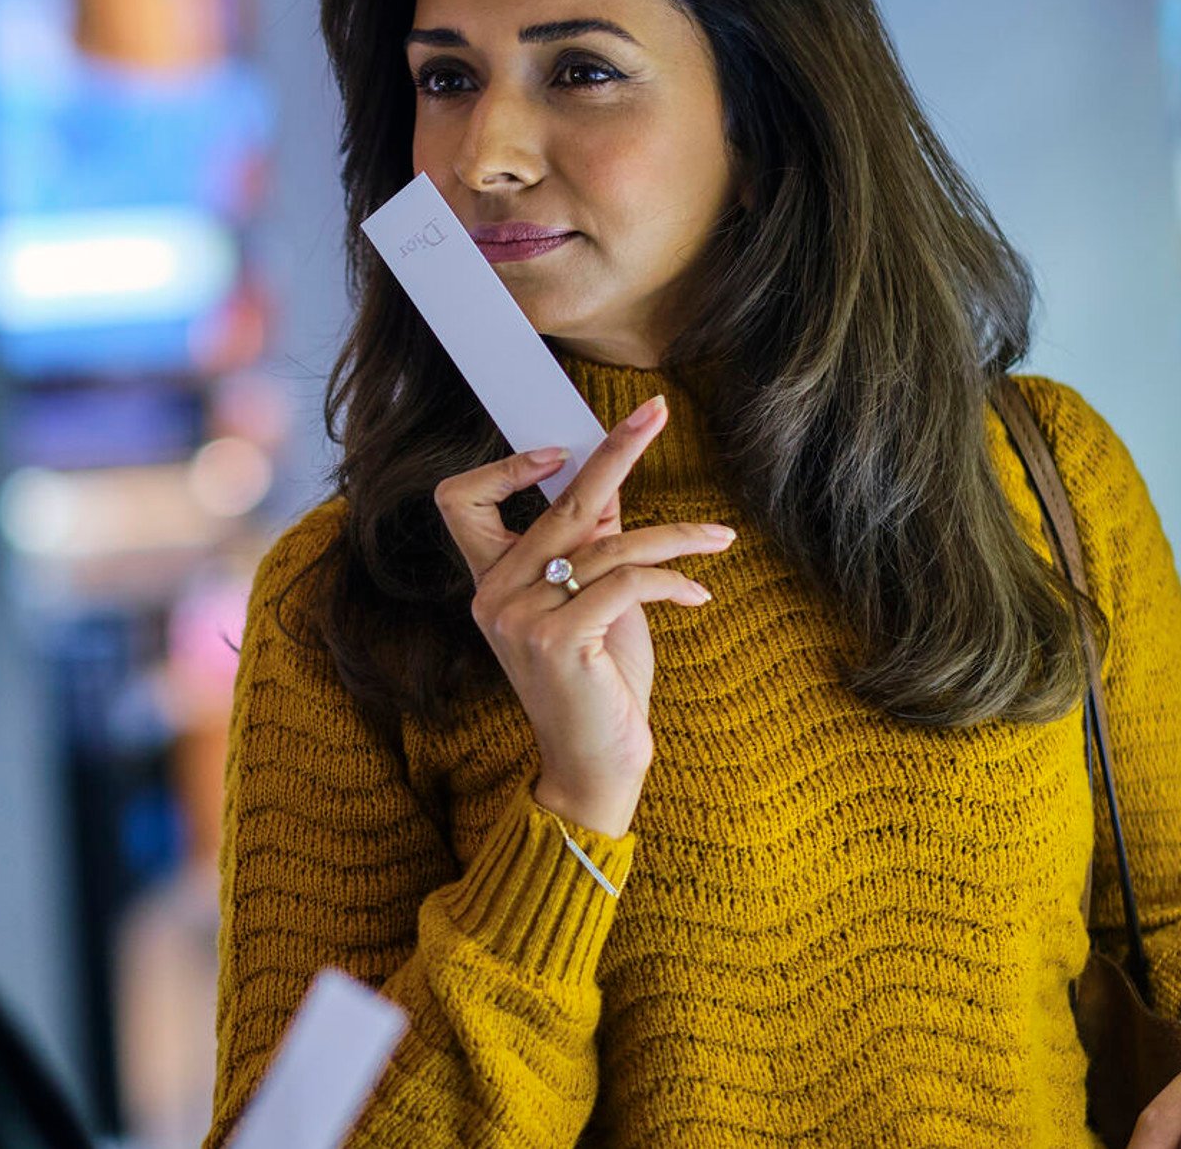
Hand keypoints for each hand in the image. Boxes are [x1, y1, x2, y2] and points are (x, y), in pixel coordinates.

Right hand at [432, 395, 731, 836]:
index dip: (505, 467)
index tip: (562, 451)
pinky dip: (673, 581)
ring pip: (609, 544)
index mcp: (490, 583)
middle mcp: (494, 595)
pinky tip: (698, 594)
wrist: (594, 768)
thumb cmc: (597, 687)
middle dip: (616, 451)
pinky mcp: (560, 640)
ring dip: (676, 536)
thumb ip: (592, 548)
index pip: (460, 500)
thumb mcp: (594, 606)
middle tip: (657, 412)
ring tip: (719, 540)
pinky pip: (627, 583)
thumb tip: (609, 480)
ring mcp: (522, 618)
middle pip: (560, 502)